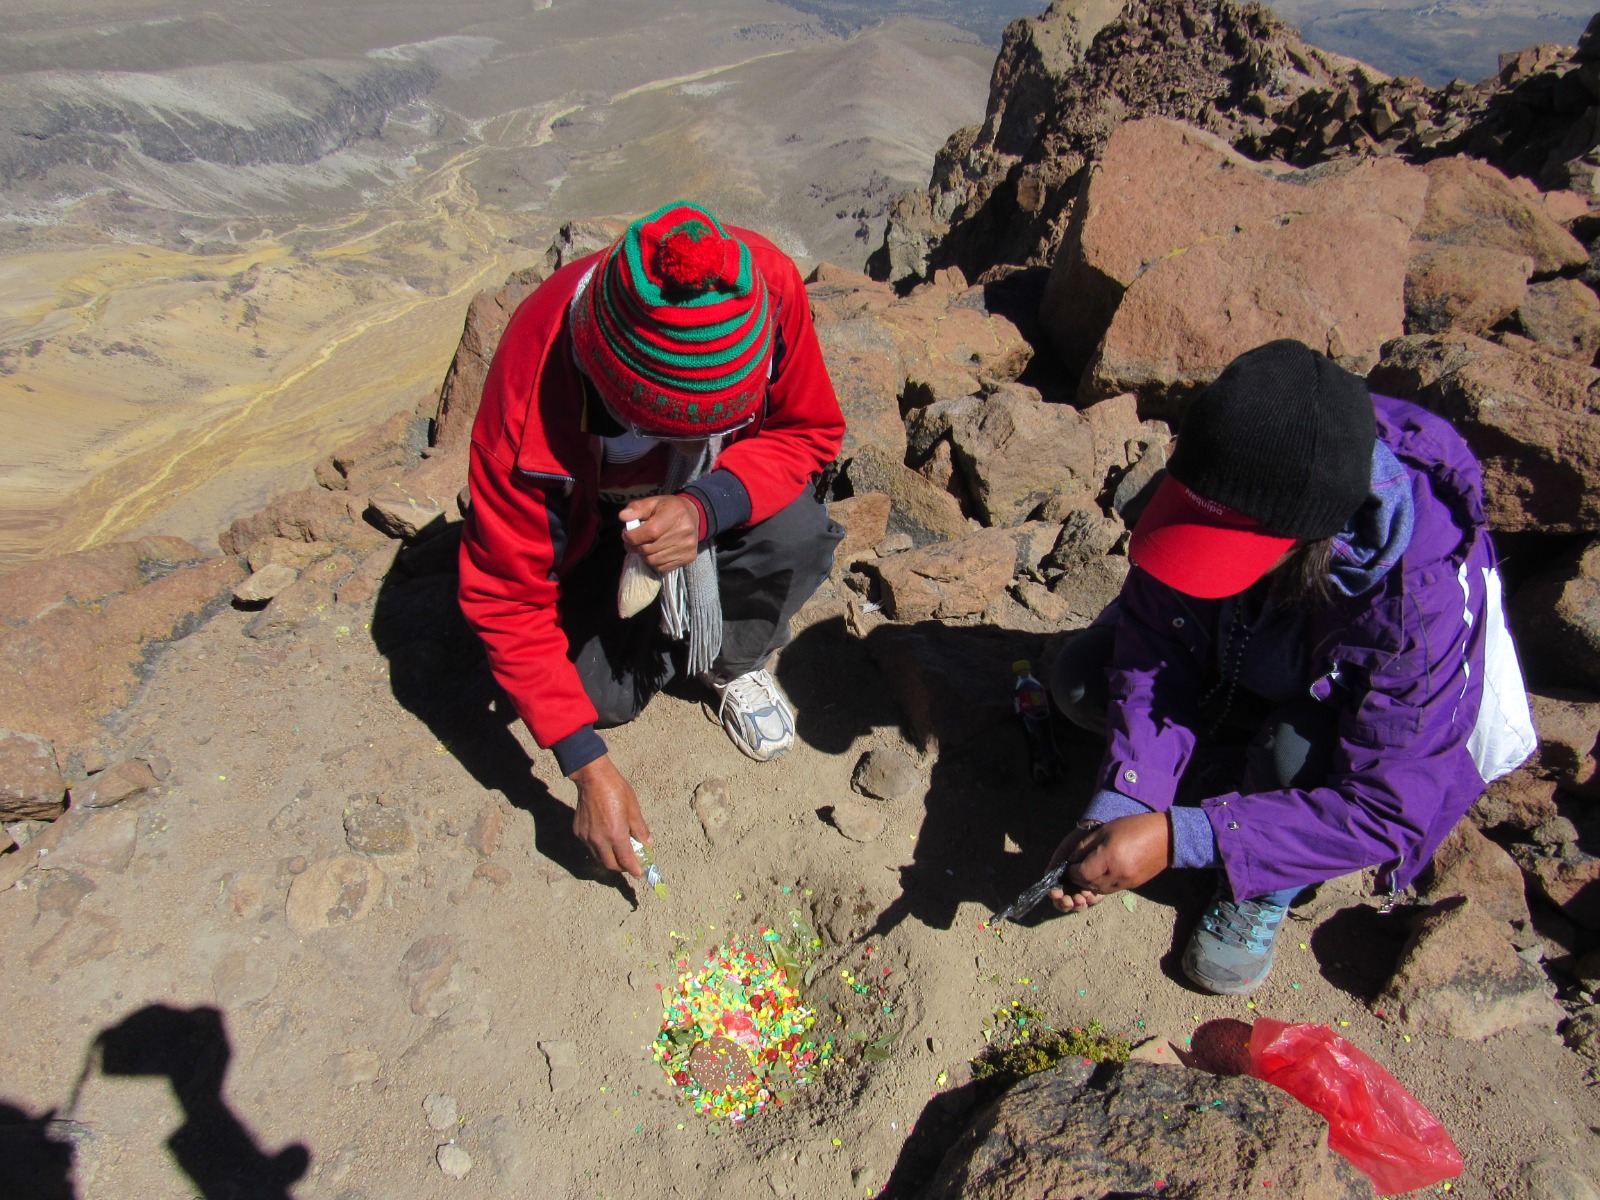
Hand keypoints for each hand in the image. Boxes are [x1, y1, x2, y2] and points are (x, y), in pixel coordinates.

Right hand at [569, 755, 650, 877]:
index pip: (626, 860)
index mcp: (616, 834)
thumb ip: (640, 829)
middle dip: (621, 867)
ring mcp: (587, 837)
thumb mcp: (633, 808)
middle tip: (629, 863)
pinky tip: (605, 840)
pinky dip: (599, 849)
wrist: (592, 778)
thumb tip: (647, 843)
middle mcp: (600, 840)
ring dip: (609, 859)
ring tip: (618, 852)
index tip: (639, 873)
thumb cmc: (616, 789)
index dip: (634, 869)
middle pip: (610, 864)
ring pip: (598, 858)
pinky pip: (590, 847)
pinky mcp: (578, 832)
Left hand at [619, 494, 699, 572]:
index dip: (632, 536)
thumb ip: (637, 508)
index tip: (626, 534)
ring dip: (643, 555)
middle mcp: (683, 532)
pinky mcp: (689, 557)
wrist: (694, 515)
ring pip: (653, 560)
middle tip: (631, 542)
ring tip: (642, 546)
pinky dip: (654, 562)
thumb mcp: (653, 502)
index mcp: (673, 515)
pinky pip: (662, 567)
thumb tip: (623, 516)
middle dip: (634, 547)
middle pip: (649, 549)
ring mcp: (687, 547)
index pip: (649, 532)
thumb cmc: (669, 508)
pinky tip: (655, 552)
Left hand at [1048, 812, 1170, 912]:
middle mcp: (1117, 874)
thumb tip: (1072, 859)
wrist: (1166, 838)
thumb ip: (1086, 846)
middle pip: (1089, 884)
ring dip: (1090, 884)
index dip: (1072, 871)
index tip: (1069, 864)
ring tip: (1087, 871)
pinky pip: (1111, 890)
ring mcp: (1126, 882)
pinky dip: (1102, 884)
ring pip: (1100, 890)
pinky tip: (1101, 874)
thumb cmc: (1135, 827)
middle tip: (1075, 869)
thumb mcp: (1105, 830)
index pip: (1082, 874)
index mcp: (1109, 858)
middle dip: (1079, 878)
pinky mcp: (1133, 885)